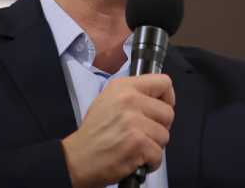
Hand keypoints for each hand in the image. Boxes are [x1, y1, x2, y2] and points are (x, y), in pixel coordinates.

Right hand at [61, 74, 175, 187]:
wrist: (77, 159)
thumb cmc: (94, 133)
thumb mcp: (108, 101)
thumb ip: (133, 95)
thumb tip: (157, 100)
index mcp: (123, 87)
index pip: (164, 82)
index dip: (167, 98)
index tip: (160, 110)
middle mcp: (130, 99)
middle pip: (168, 112)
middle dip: (160, 127)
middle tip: (143, 135)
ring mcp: (134, 121)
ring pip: (165, 135)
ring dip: (154, 146)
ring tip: (136, 148)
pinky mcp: (138, 143)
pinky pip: (159, 154)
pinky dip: (151, 162)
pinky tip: (137, 161)